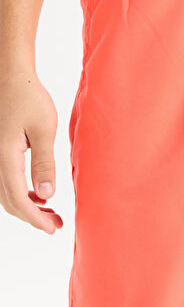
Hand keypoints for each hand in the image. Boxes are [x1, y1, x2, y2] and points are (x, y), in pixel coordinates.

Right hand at [0, 70, 61, 233]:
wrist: (11, 78)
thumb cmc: (29, 99)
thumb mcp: (44, 130)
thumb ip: (45, 163)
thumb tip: (47, 196)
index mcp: (6, 158)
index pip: (19, 200)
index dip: (35, 219)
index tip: (52, 228)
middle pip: (10, 202)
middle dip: (32, 217)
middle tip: (56, 224)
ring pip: (7, 193)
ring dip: (28, 206)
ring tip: (50, 213)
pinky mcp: (1, 152)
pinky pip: (7, 181)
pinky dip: (22, 193)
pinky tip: (40, 194)